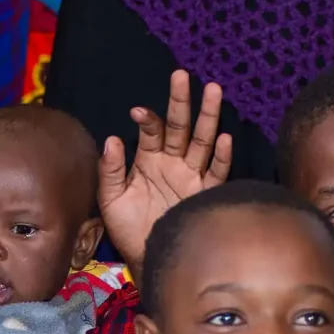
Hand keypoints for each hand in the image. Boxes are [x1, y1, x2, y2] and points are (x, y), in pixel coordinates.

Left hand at [99, 71, 233, 273]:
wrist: (147, 258)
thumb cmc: (128, 228)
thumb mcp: (110, 199)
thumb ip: (109, 170)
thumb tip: (112, 139)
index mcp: (149, 159)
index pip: (152, 131)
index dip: (147, 119)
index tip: (137, 112)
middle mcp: (172, 162)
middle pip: (181, 126)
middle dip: (182, 101)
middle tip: (181, 75)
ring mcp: (191, 176)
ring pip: (202, 141)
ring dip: (208, 117)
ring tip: (213, 90)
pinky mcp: (205, 195)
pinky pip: (217, 173)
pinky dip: (222, 157)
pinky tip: (225, 139)